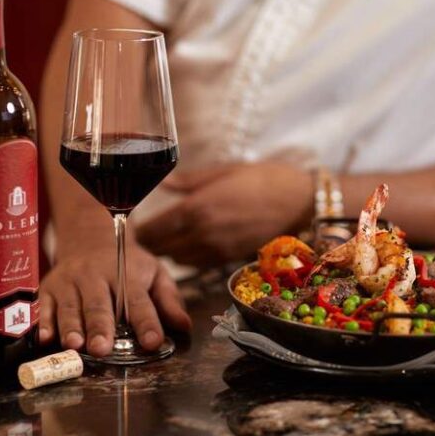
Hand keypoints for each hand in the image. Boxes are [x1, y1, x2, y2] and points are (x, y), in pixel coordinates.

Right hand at [39, 242, 190, 356]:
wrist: (90, 239)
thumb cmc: (127, 264)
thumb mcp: (154, 273)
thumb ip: (168, 299)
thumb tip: (184, 324)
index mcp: (126, 274)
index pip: (138, 300)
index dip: (146, 321)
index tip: (153, 342)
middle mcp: (95, 277)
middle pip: (99, 304)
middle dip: (101, 327)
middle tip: (102, 349)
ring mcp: (70, 282)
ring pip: (70, 307)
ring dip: (71, 327)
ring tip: (75, 346)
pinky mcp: (49, 288)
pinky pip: (44, 306)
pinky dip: (43, 323)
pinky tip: (45, 339)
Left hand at [136, 162, 313, 266]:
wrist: (300, 202)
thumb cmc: (264, 179)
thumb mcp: (223, 171)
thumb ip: (189, 181)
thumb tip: (163, 182)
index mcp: (196, 209)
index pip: (151, 230)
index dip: (138, 228)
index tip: (134, 219)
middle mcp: (202, 235)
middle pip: (159, 250)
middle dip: (149, 241)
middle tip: (146, 229)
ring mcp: (216, 251)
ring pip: (176, 260)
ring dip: (168, 250)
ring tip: (167, 236)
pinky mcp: (228, 259)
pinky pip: (196, 264)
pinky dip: (187, 256)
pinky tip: (190, 241)